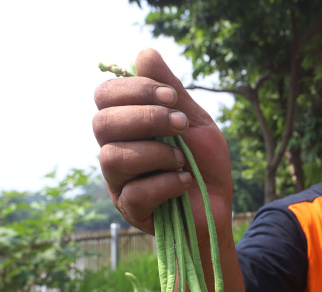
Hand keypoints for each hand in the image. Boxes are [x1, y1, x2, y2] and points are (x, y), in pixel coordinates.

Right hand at [92, 49, 231, 239]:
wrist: (220, 203)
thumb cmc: (205, 162)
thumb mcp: (194, 120)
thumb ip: (171, 90)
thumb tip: (144, 52)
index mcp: (127, 124)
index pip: (105, 95)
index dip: (136, 90)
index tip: (172, 97)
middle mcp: (115, 149)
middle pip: (102, 123)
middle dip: (146, 118)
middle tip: (181, 126)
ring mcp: (119, 181)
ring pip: (113, 157)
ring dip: (156, 153)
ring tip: (183, 160)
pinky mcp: (131, 209)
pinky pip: (135, 192)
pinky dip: (166, 183)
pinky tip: (185, 181)